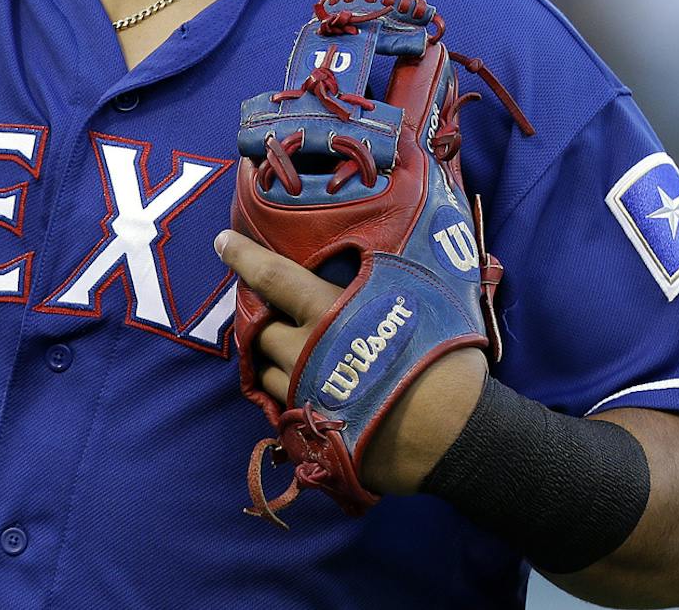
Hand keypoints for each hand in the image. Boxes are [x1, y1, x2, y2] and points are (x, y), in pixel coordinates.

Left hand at [216, 229, 491, 498]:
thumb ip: (382, 280)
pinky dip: (287, 393)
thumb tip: (374, 259)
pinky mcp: (310, 432)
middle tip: (276, 310)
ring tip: (295, 351)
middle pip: (260, 330)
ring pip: (267, 371)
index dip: (243, 257)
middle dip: (263, 318)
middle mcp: (305, 353)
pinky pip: (282, 408)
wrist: (455, 436)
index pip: (272, 278)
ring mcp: (304, 396)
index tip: (222, 242)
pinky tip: (308, 388)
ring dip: (273, 358)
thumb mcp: (418, 299)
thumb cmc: (443, 360)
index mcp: (328, 313)